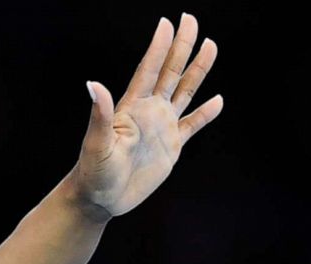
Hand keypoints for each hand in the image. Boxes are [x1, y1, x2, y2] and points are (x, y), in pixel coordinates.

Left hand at [70, 13, 223, 219]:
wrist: (100, 199)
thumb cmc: (92, 172)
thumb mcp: (96, 143)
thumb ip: (100, 114)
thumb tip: (92, 85)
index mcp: (132, 108)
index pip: (148, 70)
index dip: (158, 47)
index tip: (167, 22)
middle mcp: (149, 112)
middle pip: (170, 72)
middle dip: (182, 46)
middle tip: (191, 18)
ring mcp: (161, 127)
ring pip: (185, 91)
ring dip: (198, 70)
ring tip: (210, 45)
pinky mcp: (172, 146)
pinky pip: (193, 125)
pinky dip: (206, 114)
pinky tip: (218, 101)